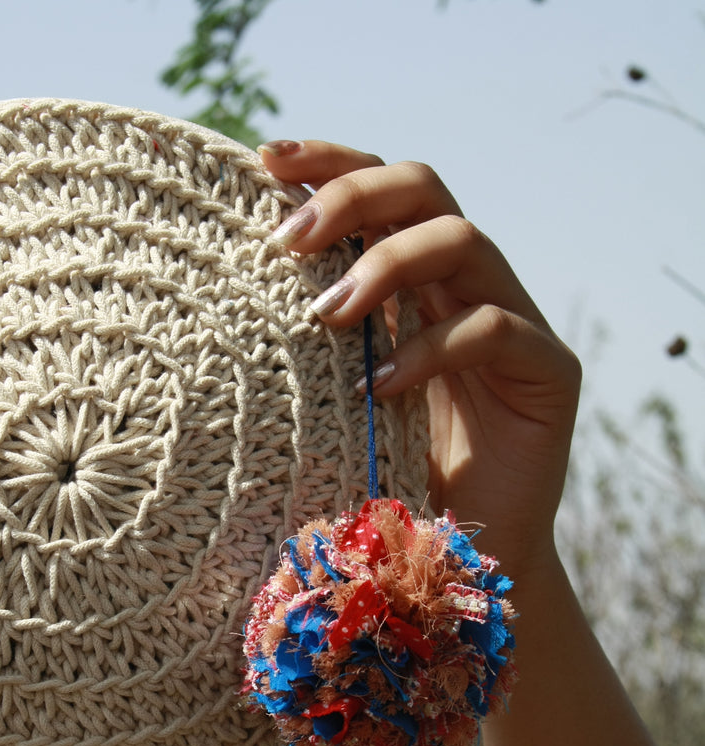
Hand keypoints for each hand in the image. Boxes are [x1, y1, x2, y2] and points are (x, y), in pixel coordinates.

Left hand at [259, 141, 580, 577]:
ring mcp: (511, 323)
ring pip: (460, 241)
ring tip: (327, 315)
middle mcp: (461, 287)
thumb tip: (227, 296)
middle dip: (353, 196)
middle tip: (289, 240)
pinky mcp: (547, 370)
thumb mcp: (332, 397)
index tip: (265, 160)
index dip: (329, 163)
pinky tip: (380, 389)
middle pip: (423, 188)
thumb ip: (311, 341)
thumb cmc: (381, 477)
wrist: (455, 555)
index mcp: (412, 283)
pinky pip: (491, 330)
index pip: (379, 191)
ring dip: (386, 264)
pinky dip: (430, 350)